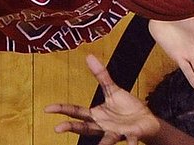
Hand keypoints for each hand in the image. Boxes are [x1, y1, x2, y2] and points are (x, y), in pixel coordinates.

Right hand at [46, 54, 160, 144]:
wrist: (145, 120)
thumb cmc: (126, 108)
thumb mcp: (113, 89)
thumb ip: (101, 75)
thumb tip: (89, 56)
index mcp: (97, 115)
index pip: (76, 112)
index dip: (62, 109)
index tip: (47, 109)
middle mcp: (103, 126)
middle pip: (84, 127)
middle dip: (71, 127)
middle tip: (58, 128)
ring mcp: (116, 133)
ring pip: (106, 140)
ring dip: (103, 144)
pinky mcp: (130, 135)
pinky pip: (130, 141)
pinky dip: (131, 143)